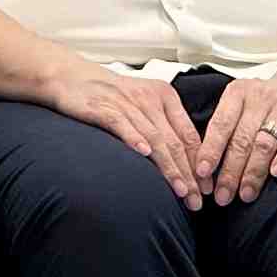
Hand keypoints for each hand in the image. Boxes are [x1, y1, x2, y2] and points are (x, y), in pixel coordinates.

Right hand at [49, 63, 208, 207]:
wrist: (69, 76)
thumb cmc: (108, 96)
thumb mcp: (142, 104)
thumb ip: (162, 125)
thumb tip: (185, 160)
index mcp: (164, 96)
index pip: (188, 134)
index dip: (200, 163)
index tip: (206, 187)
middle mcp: (149, 99)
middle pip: (175, 141)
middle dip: (188, 174)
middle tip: (196, 199)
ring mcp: (126, 103)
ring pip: (155, 138)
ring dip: (169, 167)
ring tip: (180, 190)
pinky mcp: (103, 107)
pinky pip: (123, 125)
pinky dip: (135, 139)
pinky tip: (144, 155)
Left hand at [199, 60, 276, 205]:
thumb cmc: (270, 101)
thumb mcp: (245, 104)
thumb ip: (228, 128)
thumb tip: (206, 167)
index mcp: (238, 93)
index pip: (220, 124)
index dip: (210, 150)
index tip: (202, 173)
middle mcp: (260, 97)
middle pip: (241, 139)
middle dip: (230, 171)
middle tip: (222, 196)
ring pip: (264, 143)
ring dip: (253, 172)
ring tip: (245, 194)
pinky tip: (276, 173)